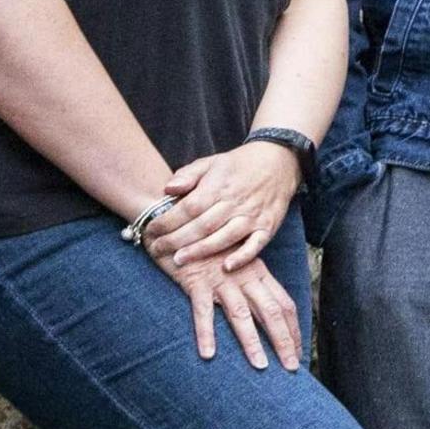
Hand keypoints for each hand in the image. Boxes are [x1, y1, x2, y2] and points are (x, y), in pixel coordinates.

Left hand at [149, 142, 302, 272]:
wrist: (278, 161)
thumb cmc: (238, 165)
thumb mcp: (210, 162)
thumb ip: (187, 175)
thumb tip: (167, 189)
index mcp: (218, 186)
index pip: (188, 207)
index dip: (168, 221)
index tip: (151, 230)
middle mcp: (235, 202)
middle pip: (202, 225)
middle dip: (177, 240)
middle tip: (157, 250)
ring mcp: (253, 216)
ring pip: (224, 237)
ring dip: (201, 251)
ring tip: (179, 260)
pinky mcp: (268, 226)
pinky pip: (256, 245)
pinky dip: (243, 256)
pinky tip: (227, 267)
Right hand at [158, 240, 302, 368]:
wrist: (179, 221)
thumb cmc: (209, 246)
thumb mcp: (238, 262)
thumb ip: (252, 284)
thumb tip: (264, 312)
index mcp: (258, 273)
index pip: (284, 304)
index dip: (294, 329)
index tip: (299, 351)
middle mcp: (245, 277)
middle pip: (272, 312)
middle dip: (283, 341)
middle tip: (291, 367)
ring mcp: (221, 280)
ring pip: (242, 315)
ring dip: (251, 342)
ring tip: (260, 366)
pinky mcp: (196, 282)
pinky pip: (203, 311)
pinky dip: (206, 333)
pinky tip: (208, 354)